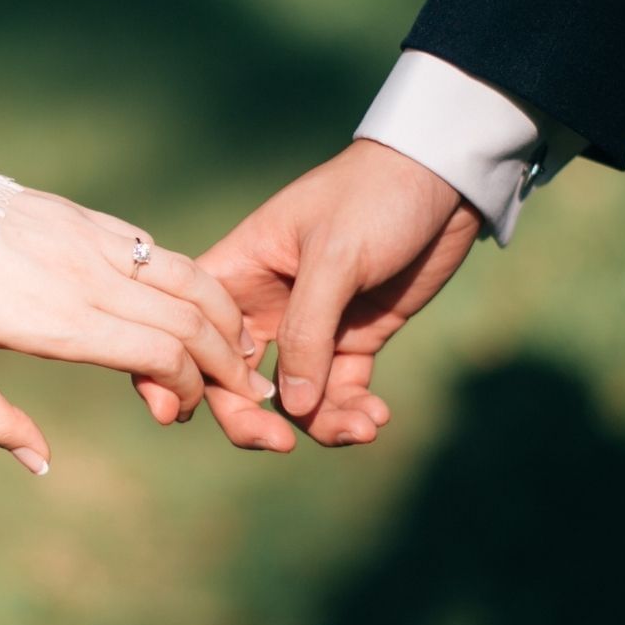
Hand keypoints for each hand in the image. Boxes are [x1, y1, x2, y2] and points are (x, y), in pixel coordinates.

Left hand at [0, 188, 275, 474]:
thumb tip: (41, 465)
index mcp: (59, 321)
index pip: (161, 354)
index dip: (187, 388)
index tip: (177, 411)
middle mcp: (88, 278)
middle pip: (191, 319)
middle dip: (228, 361)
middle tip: (246, 390)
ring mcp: (91, 241)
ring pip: (187, 276)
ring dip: (224, 315)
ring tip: (241, 346)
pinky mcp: (85, 217)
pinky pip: (155, 249)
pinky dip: (190, 279)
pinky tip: (196, 302)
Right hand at [167, 140, 480, 450]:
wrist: (444, 179)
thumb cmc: (374, 197)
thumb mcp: (335, 256)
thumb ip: (307, 331)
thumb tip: (290, 407)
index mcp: (237, 272)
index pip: (191, 332)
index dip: (180, 375)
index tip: (187, 414)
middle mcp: (263, 306)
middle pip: (234, 380)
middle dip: (253, 419)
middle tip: (282, 444)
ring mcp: (309, 327)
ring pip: (293, 398)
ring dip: (320, 423)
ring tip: (362, 428)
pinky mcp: (353, 338)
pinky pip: (339, 392)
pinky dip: (352, 411)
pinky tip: (376, 418)